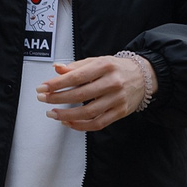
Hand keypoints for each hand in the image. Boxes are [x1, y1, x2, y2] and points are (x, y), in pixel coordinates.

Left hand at [37, 54, 153, 131]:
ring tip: (52, 113)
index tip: (43, 87)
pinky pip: (98, 123)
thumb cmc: (117, 68)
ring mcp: (117, 99)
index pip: (76, 76)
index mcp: (104, 66)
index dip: (57, 83)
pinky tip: (68, 122)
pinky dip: (81, 125)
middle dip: (57, 98)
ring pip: (88, 112)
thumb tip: (56, 68)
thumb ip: (76, 66)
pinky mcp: (120, 112)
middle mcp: (112, 82)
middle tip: (43, 99)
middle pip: (80, 94)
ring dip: (67, 115)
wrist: (144, 76)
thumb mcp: (97, 61)